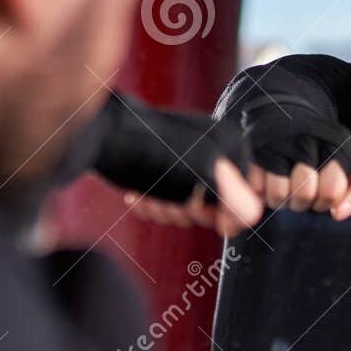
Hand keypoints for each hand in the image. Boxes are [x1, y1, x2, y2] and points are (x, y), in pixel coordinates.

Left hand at [123, 158, 263, 237]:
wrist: (100, 132)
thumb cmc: (149, 150)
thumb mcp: (199, 174)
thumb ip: (232, 197)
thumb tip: (251, 217)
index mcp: (231, 144)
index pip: (245, 196)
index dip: (224, 214)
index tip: (205, 217)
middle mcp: (213, 147)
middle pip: (214, 203)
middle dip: (190, 212)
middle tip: (171, 203)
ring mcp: (186, 156)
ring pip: (187, 204)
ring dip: (168, 210)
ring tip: (149, 196)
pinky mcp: (163, 166)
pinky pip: (167, 198)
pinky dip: (153, 204)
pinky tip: (137, 197)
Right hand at [239, 104, 350, 219]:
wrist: (287, 119)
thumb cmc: (323, 156)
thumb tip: (339, 214)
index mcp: (334, 144)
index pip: (332, 191)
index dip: (327, 199)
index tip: (324, 187)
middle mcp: (305, 139)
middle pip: (303, 195)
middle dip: (304, 201)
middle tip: (302, 187)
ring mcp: (277, 144)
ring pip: (278, 196)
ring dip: (282, 199)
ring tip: (285, 183)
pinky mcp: (253, 150)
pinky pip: (257, 189)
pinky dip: (262, 192)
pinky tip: (268, 178)